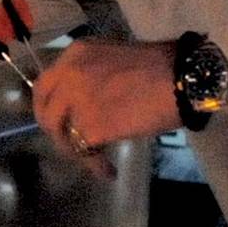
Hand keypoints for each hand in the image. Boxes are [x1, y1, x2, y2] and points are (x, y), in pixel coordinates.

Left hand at [30, 37, 181, 178]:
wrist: (182, 78)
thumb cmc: (160, 65)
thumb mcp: (113, 56)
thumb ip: (91, 73)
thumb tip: (86, 97)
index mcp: (74, 55)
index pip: (45, 83)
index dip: (48, 105)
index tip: (56, 118)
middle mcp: (68, 76)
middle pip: (45, 110)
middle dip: (53, 130)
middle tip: (67, 144)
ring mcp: (77, 101)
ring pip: (62, 134)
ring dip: (75, 151)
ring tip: (93, 160)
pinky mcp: (92, 127)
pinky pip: (84, 152)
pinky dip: (95, 165)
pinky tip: (107, 171)